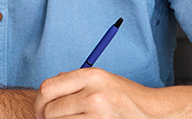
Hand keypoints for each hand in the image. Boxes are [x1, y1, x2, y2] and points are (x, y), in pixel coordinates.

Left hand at [34, 68, 173, 118]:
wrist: (152, 112)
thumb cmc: (125, 96)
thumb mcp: (101, 80)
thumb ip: (74, 82)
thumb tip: (46, 92)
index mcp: (91, 76)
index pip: (47, 88)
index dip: (39, 101)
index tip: (41, 109)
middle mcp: (93, 95)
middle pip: (49, 110)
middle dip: (46, 117)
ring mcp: (98, 115)